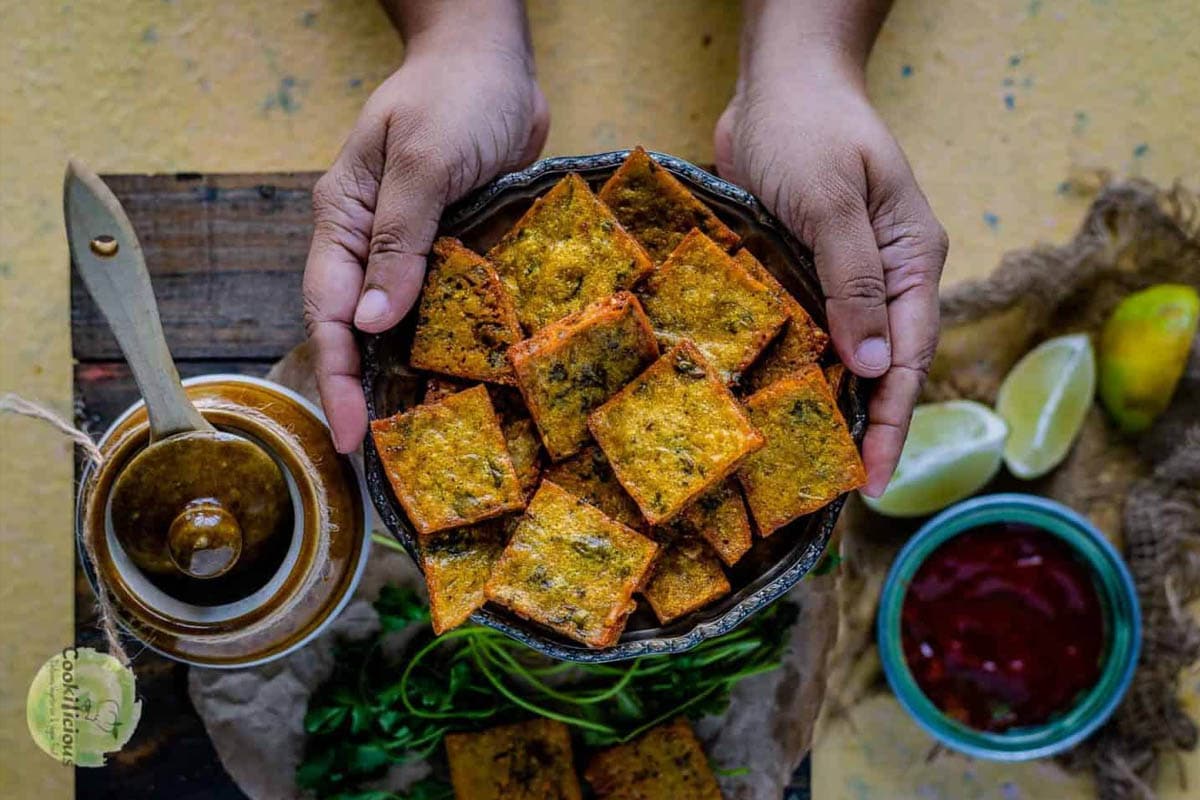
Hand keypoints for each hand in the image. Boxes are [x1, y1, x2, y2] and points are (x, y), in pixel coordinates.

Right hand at [303, 15, 547, 451]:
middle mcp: (371, 241)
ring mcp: (412, 248)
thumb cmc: (454, 96)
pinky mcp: (453, 249)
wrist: (495, 61)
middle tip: (376, 454)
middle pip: (357, 328)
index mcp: (345, 220)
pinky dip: (445, 344)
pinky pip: (442, 306)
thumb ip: (401, 242)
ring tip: (417, 435)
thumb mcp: (424, 163)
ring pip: (398, 325)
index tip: (348, 434)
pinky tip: (462, 382)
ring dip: (402, 375)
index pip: (330, 311)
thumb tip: (373, 322)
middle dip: (360, 389)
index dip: (336, 376)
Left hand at [715, 59, 947, 494]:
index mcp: (911, 263)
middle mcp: (881, 279)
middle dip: (860, 427)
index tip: (873, 478)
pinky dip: (789, 367)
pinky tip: (765, 404)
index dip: (893, 421)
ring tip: (796, 463)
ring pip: (837, 355)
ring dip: (822, 404)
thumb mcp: (833, 203)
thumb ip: (852, 281)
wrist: (775, 84)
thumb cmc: (812, 129)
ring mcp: (838, 279)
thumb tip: (872, 364)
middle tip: (830, 487)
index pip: (908, 358)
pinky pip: (799, 331)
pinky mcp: (797, 273)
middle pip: (877, 368)